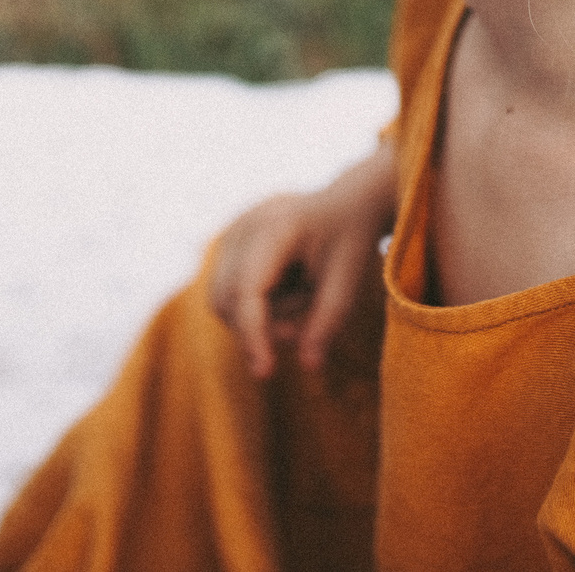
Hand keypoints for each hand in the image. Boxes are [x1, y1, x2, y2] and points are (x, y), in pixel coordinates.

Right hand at [209, 140, 397, 378]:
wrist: (347, 202)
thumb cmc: (352, 239)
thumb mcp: (350, 280)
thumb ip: (328, 321)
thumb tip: (309, 366)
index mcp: (275, 227)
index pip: (246, 290)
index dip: (252, 334)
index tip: (266, 372)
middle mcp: (243, 225)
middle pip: (225, 298)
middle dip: (258, 327)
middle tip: (305, 325)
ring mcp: (231, 232)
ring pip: (222, 300)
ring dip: (259, 317)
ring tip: (303, 296)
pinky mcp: (228, 245)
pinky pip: (227, 292)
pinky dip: (255, 306)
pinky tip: (289, 286)